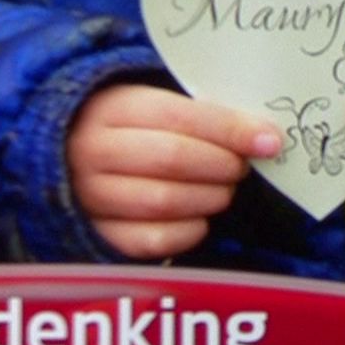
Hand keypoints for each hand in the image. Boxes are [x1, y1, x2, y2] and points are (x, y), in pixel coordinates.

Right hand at [66, 84, 282, 259]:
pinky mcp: (100, 234)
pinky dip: (190, 230)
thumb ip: (204, 116)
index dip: (230, 129)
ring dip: (211, 197)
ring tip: (224, 189)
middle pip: (173, 159)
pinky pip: (155, 239)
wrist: (75, 161)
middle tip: (242, 167)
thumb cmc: (135, 130)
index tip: (269, 141)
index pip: (178, 116)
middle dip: (222, 164)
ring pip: (165, 201)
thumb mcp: (157, 104)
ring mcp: (91, 196)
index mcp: (111, 108)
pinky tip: (201, 217)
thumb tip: (264, 136)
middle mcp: (92, 152)